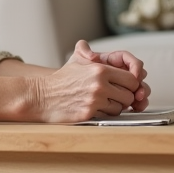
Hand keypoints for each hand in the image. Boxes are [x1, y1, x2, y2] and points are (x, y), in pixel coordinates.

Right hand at [28, 41, 151, 122]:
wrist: (42, 96)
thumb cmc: (61, 80)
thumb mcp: (77, 61)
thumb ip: (95, 56)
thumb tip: (109, 58)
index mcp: (100, 70)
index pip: (131, 79)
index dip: (130, 84)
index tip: (125, 86)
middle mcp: (99, 85)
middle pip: (129, 95)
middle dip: (124, 97)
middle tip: (115, 96)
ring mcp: (94, 100)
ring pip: (120, 107)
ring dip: (115, 106)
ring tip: (103, 102)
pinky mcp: (88, 114)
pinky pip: (108, 116)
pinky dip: (104, 113)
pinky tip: (94, 108)